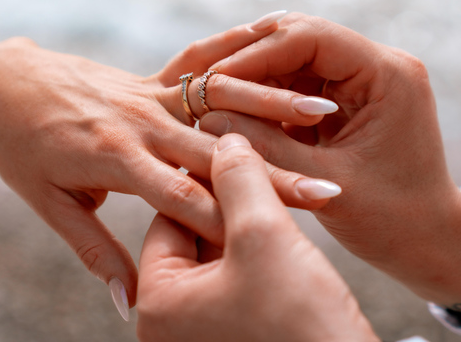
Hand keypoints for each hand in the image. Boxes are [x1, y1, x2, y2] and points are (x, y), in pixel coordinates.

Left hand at [0, 12, 338, 314]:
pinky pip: (200, 67)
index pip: (182, 195)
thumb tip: (127, 301)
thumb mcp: (47, 203)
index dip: (231, 218)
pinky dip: (239, 60)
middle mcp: (137, 121)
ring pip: (220, 101)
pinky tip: (273, 46)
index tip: (276, 238)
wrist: (0, 81)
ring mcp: (146, 93)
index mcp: (113, 157)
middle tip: (328, 189)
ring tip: (323, 112)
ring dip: (273, 106)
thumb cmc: (19, 146)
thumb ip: (94, 250)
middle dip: (275, 173)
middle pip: (216, 153)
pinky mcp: (150, 77)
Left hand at [137, 133, 377, 341]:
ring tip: (280, 197)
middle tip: (262, 170)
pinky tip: (287, 234)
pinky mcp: (236, 334)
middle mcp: (171, 322)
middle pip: (193, 236)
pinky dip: (259, 252)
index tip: (236, 151)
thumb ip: (239, 179)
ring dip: (249, 225)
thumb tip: (225, 138)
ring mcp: (203, 332)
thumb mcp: (264, 237)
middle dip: (230, 203)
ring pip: (219, 255)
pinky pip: (238, 278)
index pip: (169, 217)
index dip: (205, 180)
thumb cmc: (302, 323)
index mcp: (158, 303)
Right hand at [201, 13, 460, 308]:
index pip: (309, 37)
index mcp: (386, 75)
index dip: (255, 55)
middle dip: (253, 62)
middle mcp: (381, 65)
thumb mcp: (323, 183)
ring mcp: (368, 79)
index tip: (214, 79)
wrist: (433, 242)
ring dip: (259, 79)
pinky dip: (273, 98)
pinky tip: (244, 116)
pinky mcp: (355, 98)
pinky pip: (304, 83)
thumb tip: (208, 116)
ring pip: (297, 59)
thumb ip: (266, 146)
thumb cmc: (392, 222)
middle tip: (209, 88)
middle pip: (301, 39)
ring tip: (219, 103)